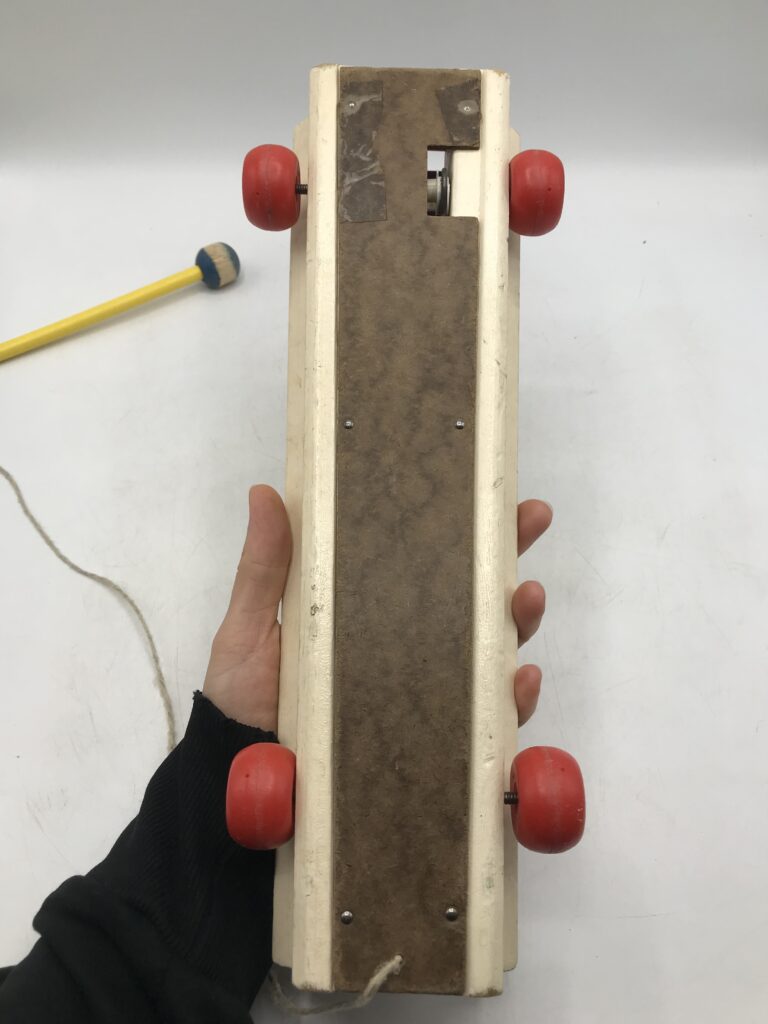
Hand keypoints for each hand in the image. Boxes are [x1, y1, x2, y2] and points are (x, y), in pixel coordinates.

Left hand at [203, 487, 550, 730]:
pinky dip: (510, 702)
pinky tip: (517, 681)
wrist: (237, 778)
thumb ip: (264, 568)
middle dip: (508, 559)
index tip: (497, 495)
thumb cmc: (244, 698)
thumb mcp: (251, 626)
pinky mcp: (430, 743)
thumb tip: (264, 492)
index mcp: (370, 611)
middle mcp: (405, 648)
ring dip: (519, 622)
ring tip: (525, 598)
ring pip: (488, 654)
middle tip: (529, 524)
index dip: (466, 529)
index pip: (427, 563)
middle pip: (472, 600)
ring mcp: (422, 695)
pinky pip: (483, 724)